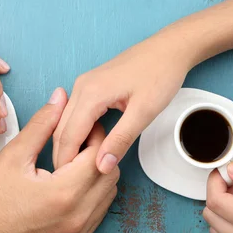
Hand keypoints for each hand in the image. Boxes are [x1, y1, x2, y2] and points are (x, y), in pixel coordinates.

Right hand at [0, 88, 119, 232]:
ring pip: (109, 193)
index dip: (95, 134)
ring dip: (99, 174)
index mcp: (65, 192)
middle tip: (79, 143)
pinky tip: (73, 186)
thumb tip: (59, 99)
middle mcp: (79, 215)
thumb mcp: (13, 156)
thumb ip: (41, 125)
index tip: (83, 126)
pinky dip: (94, 195)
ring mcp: (81, 232)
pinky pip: (100, 212)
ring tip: (74, 165)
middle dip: (99, 153)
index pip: (99, 153)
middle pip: (111, 173)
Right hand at [53, 31, 193, 172]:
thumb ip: (121, 140)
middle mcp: (81, 87)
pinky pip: (74, 113)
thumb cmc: (160, 74)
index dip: (66, 161)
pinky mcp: (90, 86)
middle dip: (62, 155)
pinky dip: (75, 132)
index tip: (65, 184)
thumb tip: (102, 166)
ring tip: (75, 169)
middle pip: (61, 129)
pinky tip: (85, 147)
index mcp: (90, 94)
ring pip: (66, 121)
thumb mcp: (144, 112)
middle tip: (67, 182)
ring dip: (68, 144)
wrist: (170, 48)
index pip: (68, 135)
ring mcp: (84, 85)